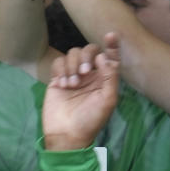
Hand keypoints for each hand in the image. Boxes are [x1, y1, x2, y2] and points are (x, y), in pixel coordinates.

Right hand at [43, 34, 120, 150]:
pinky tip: (63, 85)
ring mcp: (73, 75)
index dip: (112, 44)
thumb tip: (103, 56)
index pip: (109, 56)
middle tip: (83, 72)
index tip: (111, 35)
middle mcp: (89, 74)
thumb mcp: (108, 100)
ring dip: (72, 66)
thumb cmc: (91, 120)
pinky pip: (59, 62)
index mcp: (104, 78)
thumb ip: (110, 77)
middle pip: (89, 50)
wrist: (67, 134)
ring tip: (72, 85)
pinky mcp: (57, 79)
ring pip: (72, 53)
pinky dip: (61, 70)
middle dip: (86, 56)